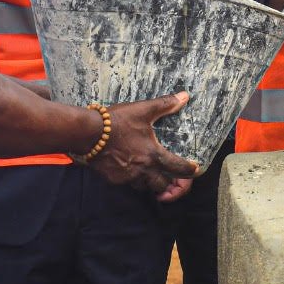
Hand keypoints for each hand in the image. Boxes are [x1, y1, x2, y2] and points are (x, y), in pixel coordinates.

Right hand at [88, 92, 202, 199]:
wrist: (87, 133)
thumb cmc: (117, 122)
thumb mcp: (143, 110)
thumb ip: (165, 105)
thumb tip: (184, 96)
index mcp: (153, 155)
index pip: (179, 168)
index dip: (190, 171)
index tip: (195, 170)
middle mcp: (143, 170)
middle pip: (162, 185)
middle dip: (171, 186)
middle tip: (174, 182)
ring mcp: (127, 177)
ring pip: (145, 187)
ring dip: (151, 183)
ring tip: (154, 176)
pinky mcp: (114, 179)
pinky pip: (128, 185)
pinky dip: (134, 181)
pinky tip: (133, 172)